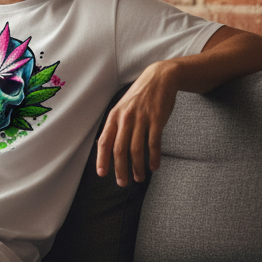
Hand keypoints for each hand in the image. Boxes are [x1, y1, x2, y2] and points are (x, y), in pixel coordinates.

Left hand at [96, 61, 177, 186]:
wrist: (159, 78)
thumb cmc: (139, 97)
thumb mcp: (122, 108)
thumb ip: (115, 126)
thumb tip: (105, 146)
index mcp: (114, 117)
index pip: (104, 141)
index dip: (102, 159)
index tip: (102, 174)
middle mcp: (125, 118)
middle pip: (119, 149)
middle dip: (120, 169)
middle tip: (123, 183)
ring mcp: (141, 118)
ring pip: (136, 149)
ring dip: (137, 167)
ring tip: (139, 178)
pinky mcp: (157, 119)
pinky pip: (154, 142)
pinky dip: (154, 157)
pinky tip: (154, 166)